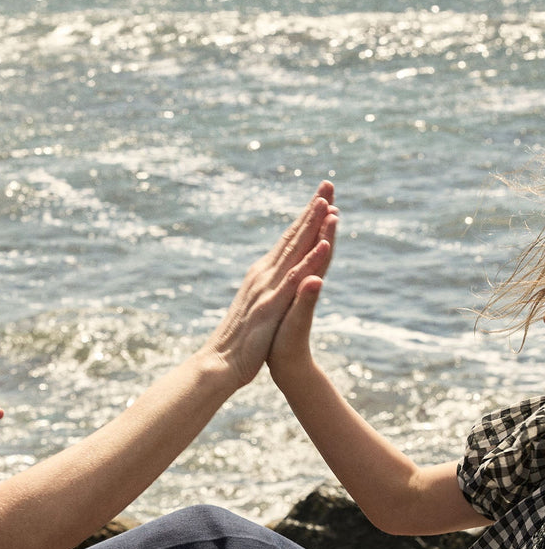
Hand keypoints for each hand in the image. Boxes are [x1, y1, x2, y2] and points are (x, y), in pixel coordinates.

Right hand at [206, 182, 336, 388]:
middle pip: (293, 238)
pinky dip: (309, 261)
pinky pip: (294, 280)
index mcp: (263, 276)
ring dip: (310, 227)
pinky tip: (323, 246)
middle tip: (327, 184)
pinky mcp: (271, 306)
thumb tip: (275, 277)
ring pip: (293, 252)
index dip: (305, 219)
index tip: (321, 197)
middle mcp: (265, 276)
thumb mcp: (258, 309)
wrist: (221, 364)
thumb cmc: (240, 342)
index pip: (288, 242)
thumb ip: (268, 290)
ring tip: (326, 204)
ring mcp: (267, 289)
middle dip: (312, 211)